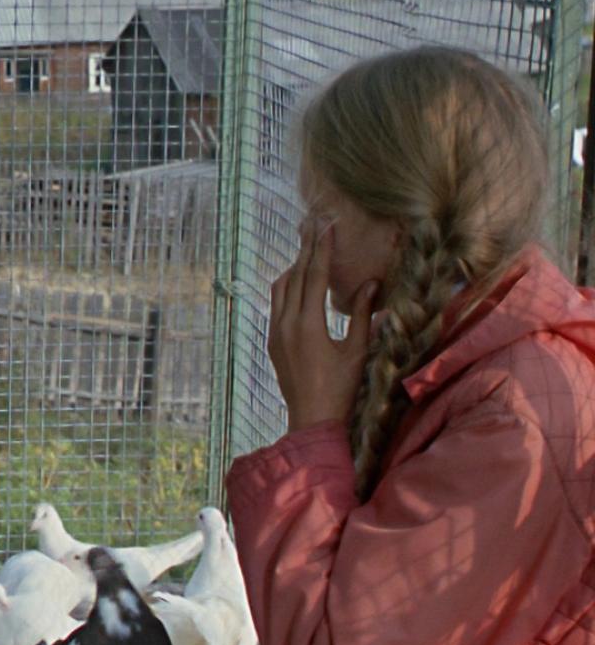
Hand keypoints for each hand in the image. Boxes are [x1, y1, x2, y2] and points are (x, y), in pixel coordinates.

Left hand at [268, 220, 376, 432]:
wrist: (312, 419)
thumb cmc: (341, 388)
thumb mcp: (357, 349)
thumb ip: (361, 314)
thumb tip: (372, 283)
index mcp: (308, 324)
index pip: (314, 276)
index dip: (321, 249)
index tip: (325, 225)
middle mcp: (286, 324)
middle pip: (294, 276)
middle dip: (305, 250)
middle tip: (313, 226)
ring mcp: (275, 333)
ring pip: (281, 289)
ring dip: (295, 268)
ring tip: (308, 249)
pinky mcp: (273, 342)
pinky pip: (276, 305)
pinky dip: (287, 288)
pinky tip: (298, 283)